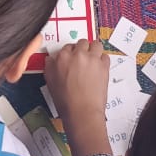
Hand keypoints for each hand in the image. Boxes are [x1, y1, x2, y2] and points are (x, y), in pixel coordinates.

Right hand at [44, 40, 112, 155]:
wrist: (82, 112)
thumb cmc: (65, 101)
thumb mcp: (50, 82)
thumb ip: (50, 66)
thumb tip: (52, 59)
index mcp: (62, 57)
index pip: (67, 46)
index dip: (70, 53)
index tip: (72, 59)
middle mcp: (78, 54)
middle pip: (82, 43)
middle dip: (83, 50)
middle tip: (83, 59)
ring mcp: (92, 59)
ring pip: (95, 44)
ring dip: (94, 50)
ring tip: (93, 59)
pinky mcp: (104, 65)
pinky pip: (105, 56)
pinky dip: (102, 60)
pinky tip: (99, 68)